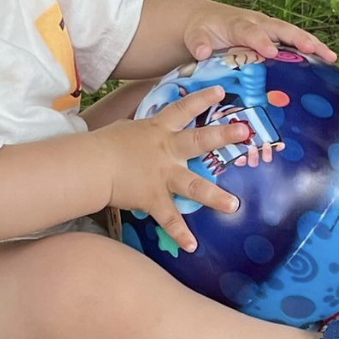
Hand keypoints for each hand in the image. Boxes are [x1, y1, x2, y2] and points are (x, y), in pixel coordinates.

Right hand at [95, 85, 249, 253]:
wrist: (91, 165)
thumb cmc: (104, 144)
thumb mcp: (125, 129)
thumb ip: (141, 131)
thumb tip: (141, 132)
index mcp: (158, 130)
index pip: (182, 109)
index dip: (201, 99)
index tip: (221, 92)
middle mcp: (166, 151)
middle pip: (198, 141)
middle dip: (223, 135)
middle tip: (246, 131)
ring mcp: (162, 175)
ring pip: (193, 186)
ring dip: (214, 197)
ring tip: (234, 205)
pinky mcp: (153, 198)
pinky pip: (169, 218)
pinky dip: (179, 233)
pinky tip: (192, 246)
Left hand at [185, 3, 336, 64]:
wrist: (207, 19)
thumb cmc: (202, 30)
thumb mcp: (195, 35)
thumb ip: (199, 43)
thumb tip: (202, 51)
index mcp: (238, 24)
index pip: (250, 31)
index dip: (260, 40)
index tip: (269, 51)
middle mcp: (257, 23)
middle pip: (280, 29)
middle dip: (297, 39)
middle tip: (314, 50)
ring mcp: (268, 29)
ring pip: (293, 34)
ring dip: (312, 44)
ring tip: (331, 57)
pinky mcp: (275, 37)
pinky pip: (295, 43)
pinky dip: (311, 51)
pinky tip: (328, 64)